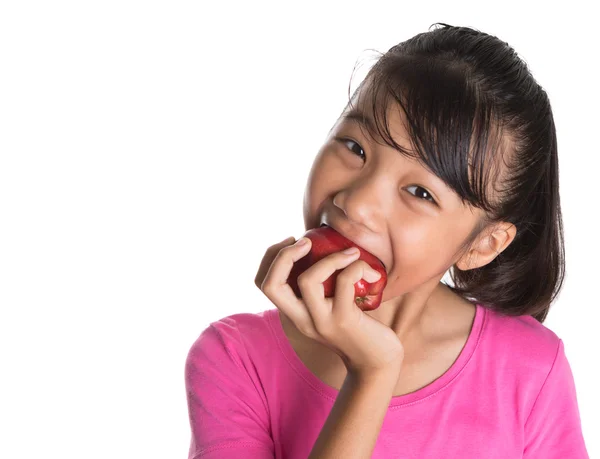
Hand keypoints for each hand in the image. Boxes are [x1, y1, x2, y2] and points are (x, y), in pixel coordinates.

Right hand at [256, 236, 404, 376]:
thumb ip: (324, 289)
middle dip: (283, 255)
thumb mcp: (332, 309)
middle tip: (305, 242)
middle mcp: (303, 319)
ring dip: (329, 258)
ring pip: (307, 281)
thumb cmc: (360, 330)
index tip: (294, 243)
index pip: (264, 285)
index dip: (271, 257)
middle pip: (272, 285)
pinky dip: (355, 267)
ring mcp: (322, 321)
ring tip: (350, 253)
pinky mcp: (345, 320)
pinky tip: (369, 271)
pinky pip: (344, 282)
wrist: (378, 364)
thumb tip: (327, 249)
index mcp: (296, 314)